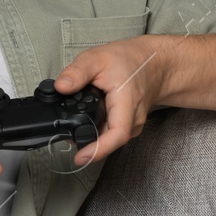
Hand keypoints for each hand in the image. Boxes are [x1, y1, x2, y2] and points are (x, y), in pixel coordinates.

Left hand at [52, 37, 166, 167]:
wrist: (154, 63)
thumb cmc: (129, 60)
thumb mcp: (97, 58)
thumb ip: (78, 72)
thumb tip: (60, 86)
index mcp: (127, 103)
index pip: (117, 134)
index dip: (99, 149)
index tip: (81, 157)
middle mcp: (133, 119)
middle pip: (108, 140)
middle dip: (85, 140)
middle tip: (64, 133)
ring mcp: (132, 124)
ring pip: (108, 137)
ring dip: (90, 133)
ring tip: (73, 122)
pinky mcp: (128, 125)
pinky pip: (111, 132)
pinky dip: (96, 127)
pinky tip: (86, 117)